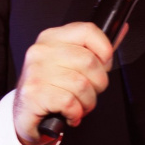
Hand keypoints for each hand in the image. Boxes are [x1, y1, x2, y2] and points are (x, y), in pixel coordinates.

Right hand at [14, 22, 115, 144]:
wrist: (24, 114)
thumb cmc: (51, 88)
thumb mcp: (69, 64)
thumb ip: (95, 48)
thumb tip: (120, 30)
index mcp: (53, 38)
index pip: (87, 30)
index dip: (104, 49)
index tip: (104, 64)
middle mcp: (42, 51)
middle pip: (90, 62)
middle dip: (98, 84)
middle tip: (88, 92)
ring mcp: (36, 72)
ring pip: (82, 85)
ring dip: (87, 103)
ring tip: (78, 105)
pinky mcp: (34, 93)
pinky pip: (70, 103)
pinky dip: (75, 113)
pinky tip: (69, 114)